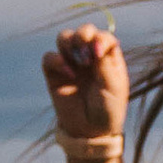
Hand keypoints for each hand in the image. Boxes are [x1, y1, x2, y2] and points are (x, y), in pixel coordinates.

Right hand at [44, 21, 129, 157]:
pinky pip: (49, 57)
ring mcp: (71, 62)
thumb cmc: (108, 109)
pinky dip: (57, 60)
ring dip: (69, 43)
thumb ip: (105, 64)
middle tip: (86, 52)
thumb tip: (95, 44)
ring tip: (78, 62)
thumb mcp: (113, 87)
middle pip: (83, 31)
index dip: (100, 38)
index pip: (103, 35)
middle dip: (83, 34)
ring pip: (64, 38)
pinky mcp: (54, 73)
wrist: (90, 131)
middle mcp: (88, 55)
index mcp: (107, 56)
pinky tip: (68, 73)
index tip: (98, 53)